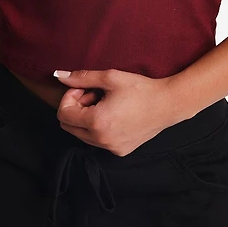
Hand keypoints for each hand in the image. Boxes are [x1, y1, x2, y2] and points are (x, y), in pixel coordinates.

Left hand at [54, 68, 176, 155]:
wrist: (168, 104)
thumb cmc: (140, 89)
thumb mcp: (110, 78)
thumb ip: (82, 77)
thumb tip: (59, 76)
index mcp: (96, 122)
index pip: (63, 114)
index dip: (69, 97)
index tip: (84, 88)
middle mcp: (101, 140)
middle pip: (69, 127)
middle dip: (75, 109)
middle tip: (93, 94)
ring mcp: (111, 148)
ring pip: (82, 135)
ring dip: (86, 118)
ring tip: (105, 103)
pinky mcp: (120, 151)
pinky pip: (97, 141)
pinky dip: (98, 128)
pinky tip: (114, 114)